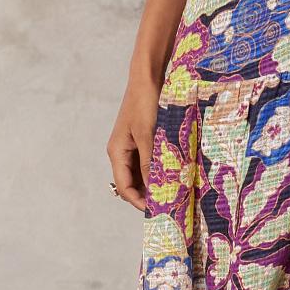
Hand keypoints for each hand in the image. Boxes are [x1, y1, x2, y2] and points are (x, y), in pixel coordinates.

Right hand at [107, 75, 161, 207]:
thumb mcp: (148, 135)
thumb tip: (154, 188)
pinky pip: (148, 162)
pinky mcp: (143, 140)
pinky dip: (158, 170)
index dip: (139, 202)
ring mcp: (132, 146)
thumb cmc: (146, 104)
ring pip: (141, 174)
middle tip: (168, 205)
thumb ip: (150, 162)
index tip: (157, 212)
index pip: (124, 187)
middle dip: (147, 195)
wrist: (148, 78)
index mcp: (117, 152)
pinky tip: (173, 174)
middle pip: (131, 183)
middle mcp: (122, 152)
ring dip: (154, 183)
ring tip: (173, 192)